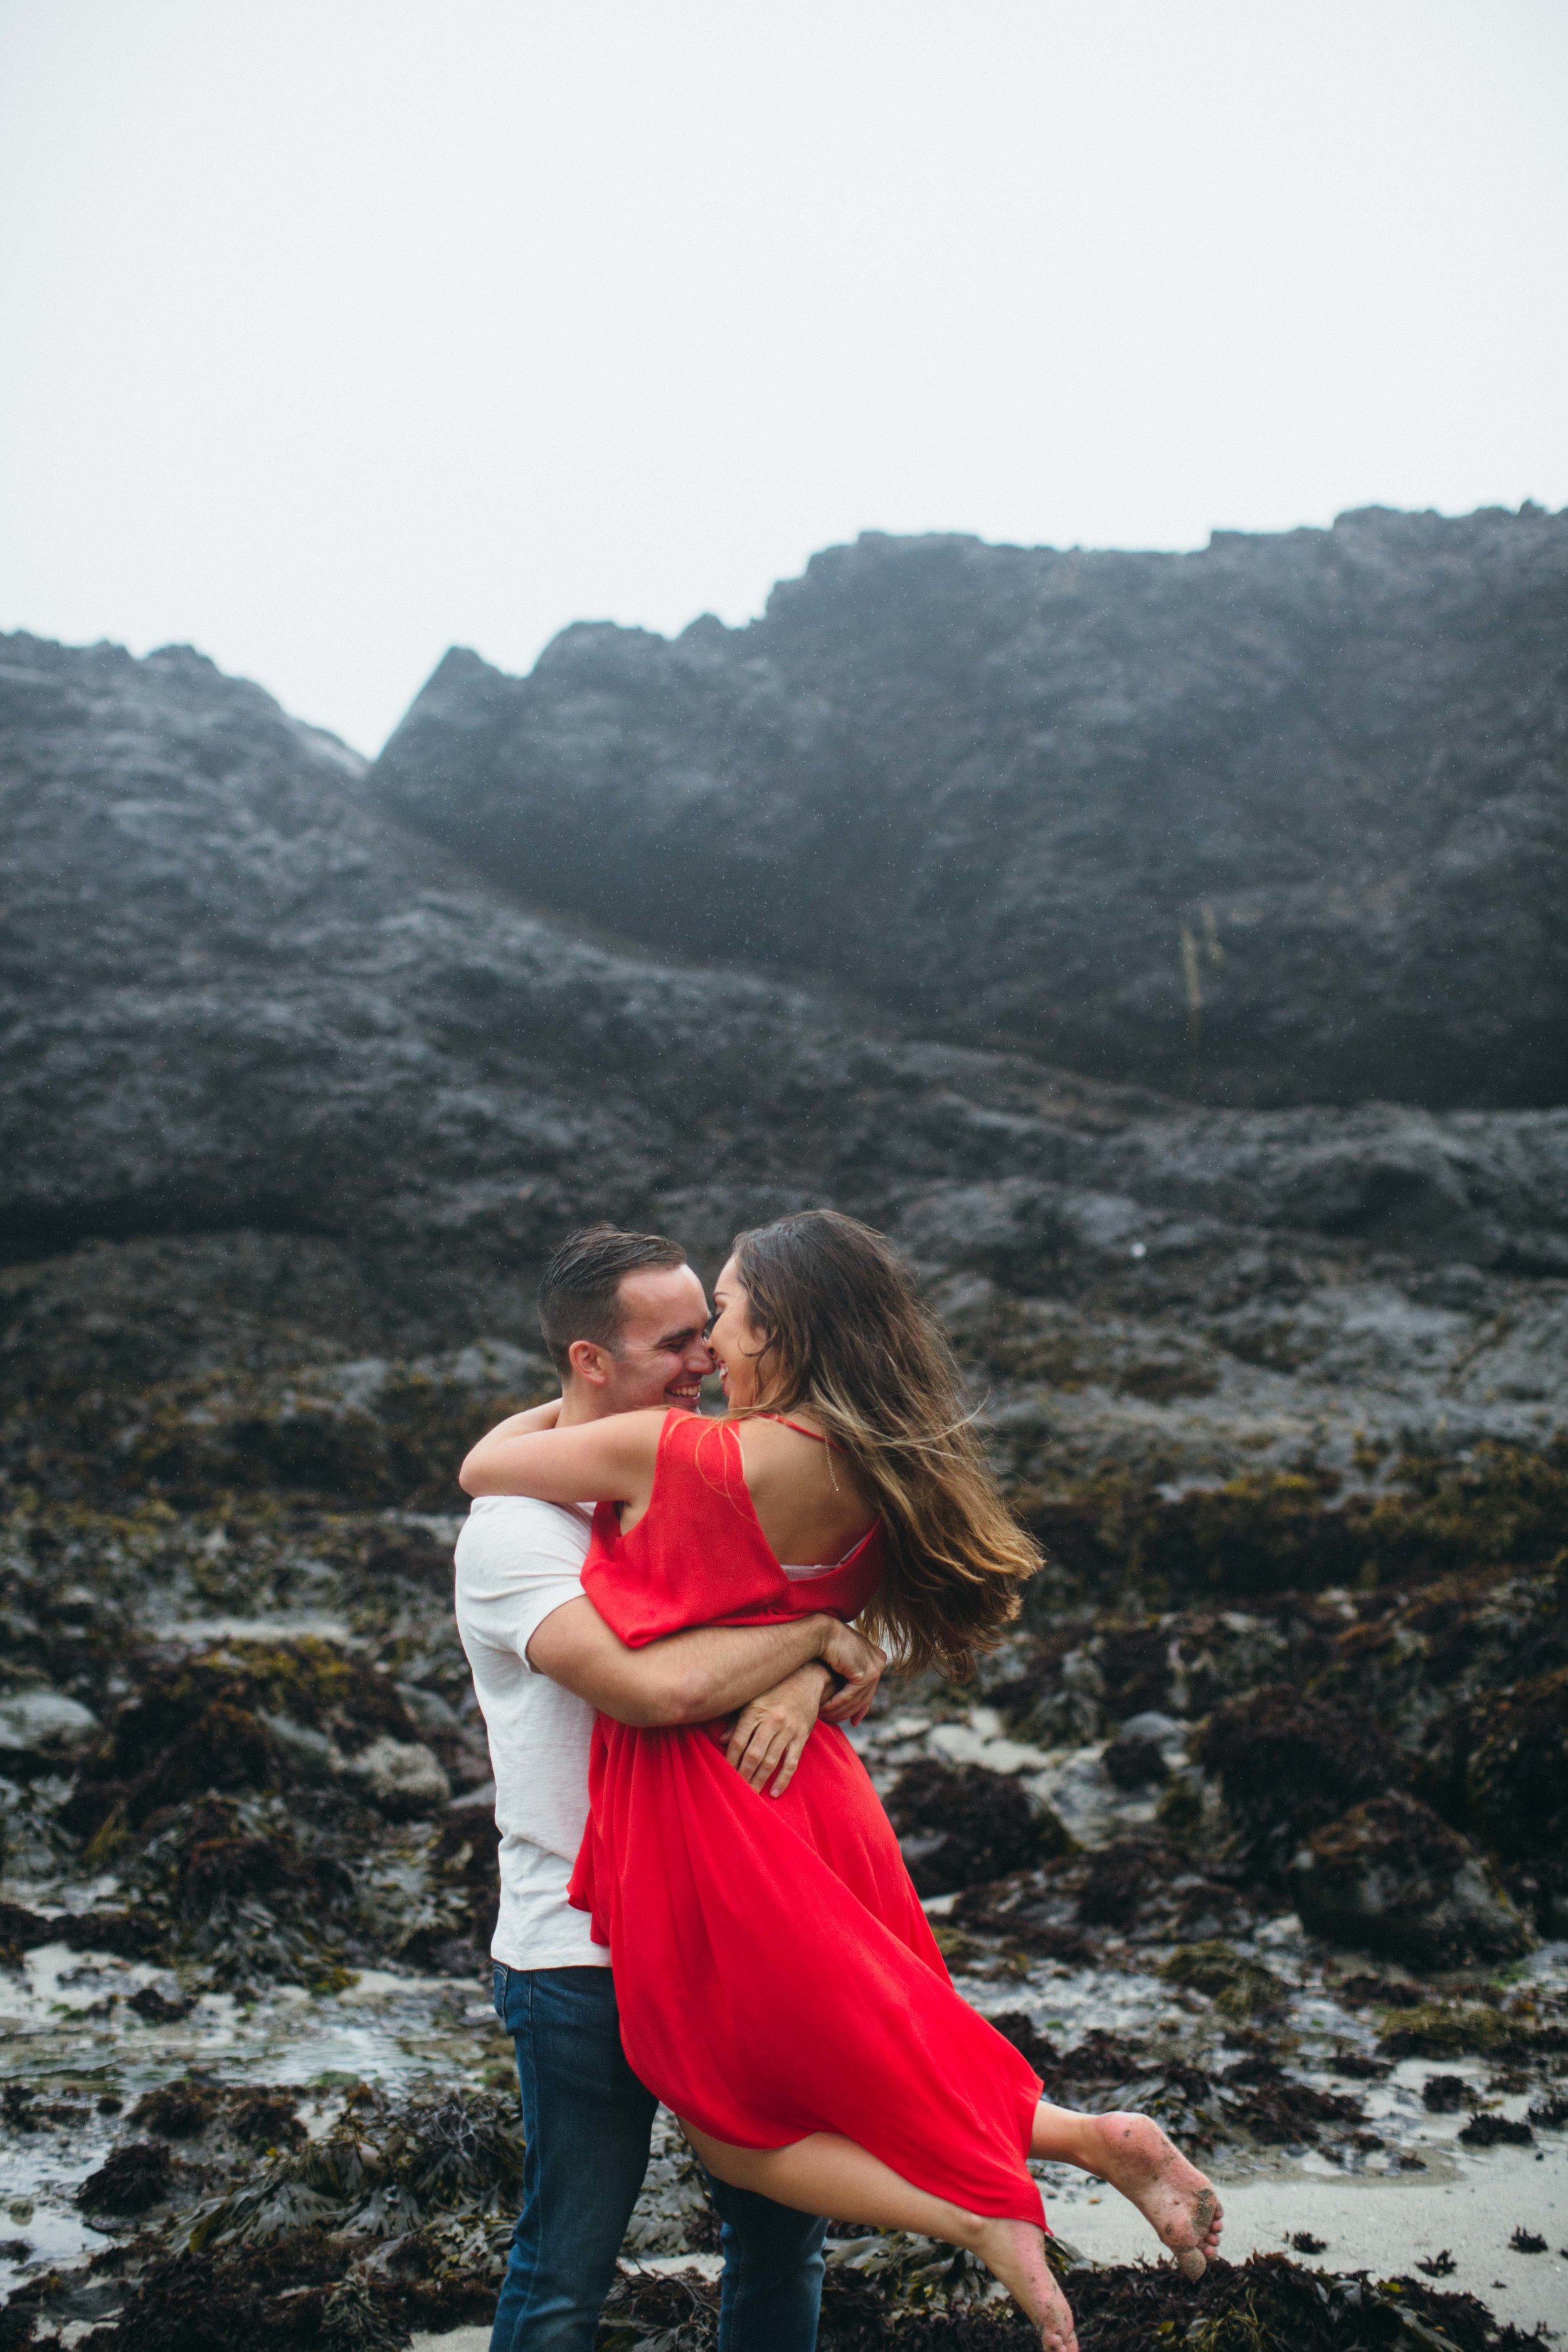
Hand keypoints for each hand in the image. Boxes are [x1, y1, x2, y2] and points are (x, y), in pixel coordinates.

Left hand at [726, 1664, 831, 1796]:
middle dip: (743, 1775)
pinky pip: (792, 1762)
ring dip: (760, 1780)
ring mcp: (788, 1730)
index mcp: (755, 1711)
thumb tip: (722, 1741)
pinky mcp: (802, 1736)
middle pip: (753, 1754)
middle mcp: (771, 1721)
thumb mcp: (751, 1698)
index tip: (724, 1775)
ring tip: (751, 1795)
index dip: (730, 1761)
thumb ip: (736, 1720)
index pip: (739, 1742)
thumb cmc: (774, 1689)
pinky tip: (775, 1792)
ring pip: (771, 1761)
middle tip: (735, 1791)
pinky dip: (783, 1779)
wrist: (806, 1678)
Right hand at [814, 1620, 886, 1725]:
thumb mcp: (845, 1661)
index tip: (853, 1721)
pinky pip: (850, 1696)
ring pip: (857, 1698)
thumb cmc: (829, 1644)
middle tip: (836, 1721)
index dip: (861, 1708)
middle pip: (865, 1695)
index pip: (870, 1688)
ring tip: (826, 1716)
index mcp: (878, 1657)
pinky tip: (825, 1708)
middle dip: (850, 1711)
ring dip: (839, 1709)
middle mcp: (880, 1662)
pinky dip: (837, 1704)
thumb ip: (851, 1675)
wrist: (822, 1633)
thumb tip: (853, 1692)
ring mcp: (876, 1668)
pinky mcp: (867, 1673)